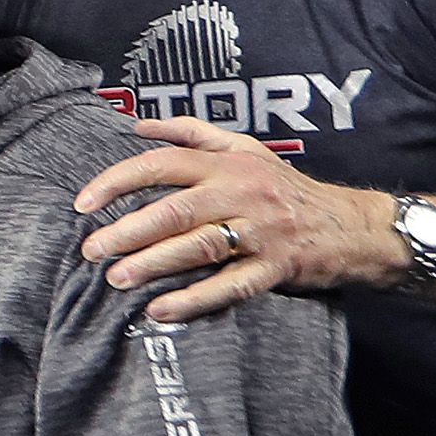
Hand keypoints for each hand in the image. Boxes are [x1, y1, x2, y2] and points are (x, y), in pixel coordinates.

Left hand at [74, 120, 397, 321]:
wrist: (352, 227)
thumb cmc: (285, 189)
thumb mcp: (247, 149)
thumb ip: (192, 133)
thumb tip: (138, 125)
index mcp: (228, 163)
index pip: (161, 164)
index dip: (117, 182)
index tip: (83, 204)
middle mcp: (242, 193)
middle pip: (174, 210)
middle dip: (127, 232)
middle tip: (92, 250)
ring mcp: (261, 232)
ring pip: (199, 246)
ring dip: (153, 264)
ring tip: (116, 280)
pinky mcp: (275, 268)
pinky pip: (230, 286)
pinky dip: (194, 300)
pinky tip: (160, 310)